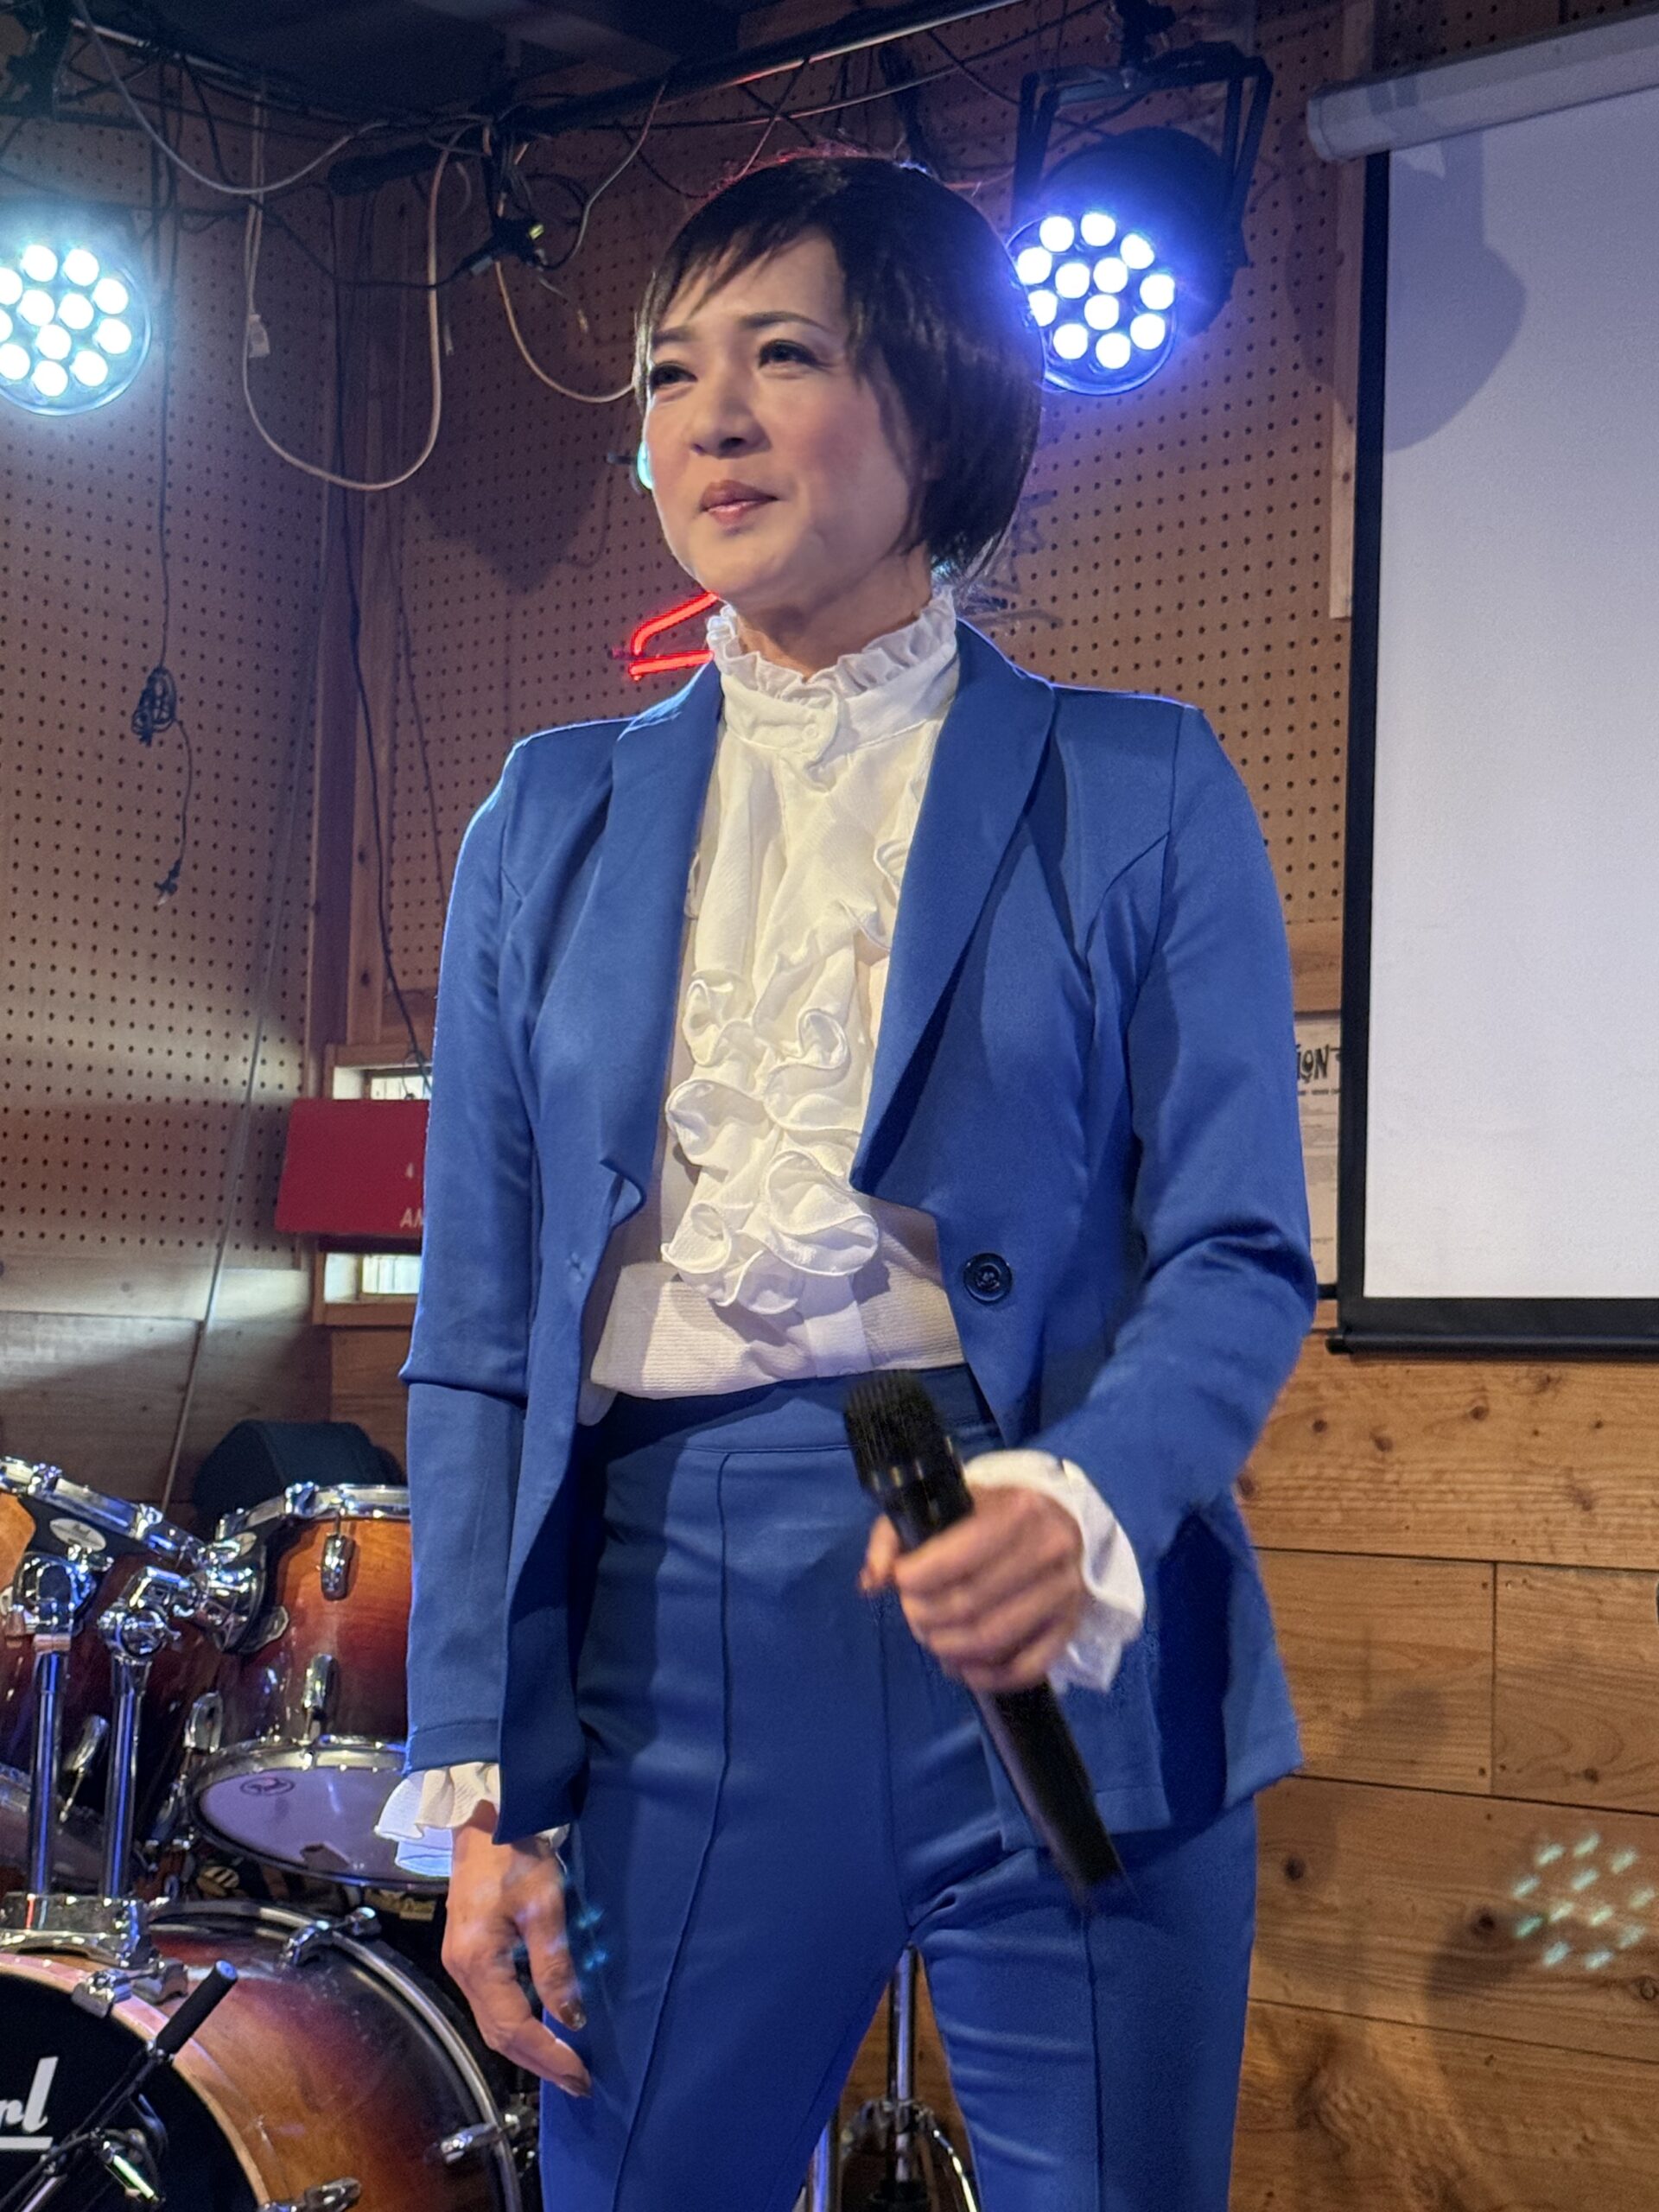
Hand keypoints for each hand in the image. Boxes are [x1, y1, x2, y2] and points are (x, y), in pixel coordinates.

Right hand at [442, 1806, 590, 2094]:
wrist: (486, 1817)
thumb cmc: (516, 1854)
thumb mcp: (544, 1904)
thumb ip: (555, 1964)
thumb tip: (570, 2018)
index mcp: (477, 1961)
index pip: (513, 2028)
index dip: (548, 2056)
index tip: (580, 2075)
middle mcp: (462, 1970)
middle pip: (499, 2034)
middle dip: (539, 2062)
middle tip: (578, 2081)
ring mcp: (462, 1962)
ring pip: (493, 2022)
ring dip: (529, 2047)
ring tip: (565, 2063)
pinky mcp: (469, 1952)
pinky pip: (493, 2004)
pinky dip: (519, 2023)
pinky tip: (543, 2026)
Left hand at [859, 1484, 1086, 1691]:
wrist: (1055, 1520)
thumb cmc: (989, 1514)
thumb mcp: (940, 1507)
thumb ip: (894, 1537)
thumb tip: (872, 1581)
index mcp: (1017, 1510)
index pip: (954, 1559)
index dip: (913, 1579)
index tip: (900, 1580)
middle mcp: (1048, 1549)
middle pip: (969, 1604)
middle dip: (926, 1616)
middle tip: (913, 1612)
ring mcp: (1064, 1592)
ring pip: (993, 1639)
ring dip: (949, 1648)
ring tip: (932, 1638)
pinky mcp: (1069, 1626)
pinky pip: (1025, 1668)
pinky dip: (986, 1677)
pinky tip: (961, 1667)